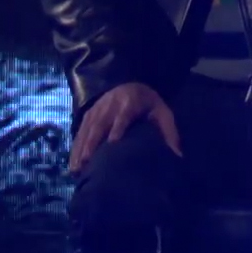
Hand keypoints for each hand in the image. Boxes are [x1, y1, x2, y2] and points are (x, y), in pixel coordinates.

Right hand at [68, 82, 182, 173]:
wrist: (129, 84)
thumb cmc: (147, 103)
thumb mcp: (162, 112)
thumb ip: (169, 132)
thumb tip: (178, 156)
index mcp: (129, 103)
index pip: (123, 116)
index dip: (117, 128)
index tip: (113, 143)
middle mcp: (109, 106)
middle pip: (99, 125)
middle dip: (92, 144)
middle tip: (87, 162)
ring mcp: (96, 111)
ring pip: (87, 131)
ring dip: (81, 149)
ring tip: (77, 169)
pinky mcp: (87, 116)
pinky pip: (80, 133)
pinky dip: (76, 148)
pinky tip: (73, 164)